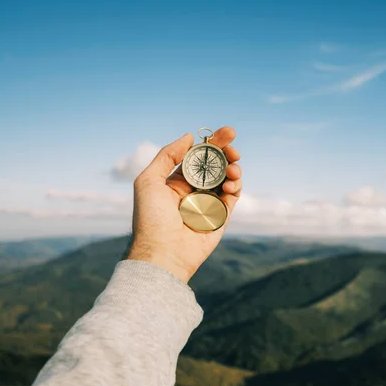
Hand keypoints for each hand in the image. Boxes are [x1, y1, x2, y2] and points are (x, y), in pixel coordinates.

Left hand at [127, 127, 241, 282]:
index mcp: (177, 181)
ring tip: (234, 168)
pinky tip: (231, 184)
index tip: (227, 132)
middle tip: (234, 148)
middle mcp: (194, 190)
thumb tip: (189, 137)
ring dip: (234, 169)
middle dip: (227, 153)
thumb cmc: (151, 218)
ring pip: (228, 179)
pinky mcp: (221, 217)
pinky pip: (233, 197)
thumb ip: (167, 155)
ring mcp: (208, 203)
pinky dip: (236, 187)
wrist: (163, 253)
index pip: (199, 157)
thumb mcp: (149, 180)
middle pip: (216, 165)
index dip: (213, 143)